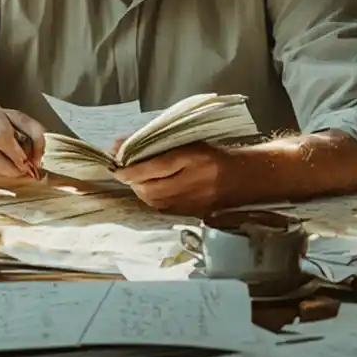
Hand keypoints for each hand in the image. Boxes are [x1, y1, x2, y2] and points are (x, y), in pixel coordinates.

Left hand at [114, 142, 233, 214]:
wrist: (239, 177)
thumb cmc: (211, 154)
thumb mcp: (187, 143)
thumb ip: (156, 144)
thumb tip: (121, 143)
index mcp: (192, 160)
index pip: (153, 167)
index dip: (131, 169)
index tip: (117, 167)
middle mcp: (192, 183)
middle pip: (150, 188)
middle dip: (133, 181)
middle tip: (126, 171)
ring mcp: (192, 202)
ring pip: (154, 201)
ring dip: (141, 191)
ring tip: (139, 180)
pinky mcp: (191, 213)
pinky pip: (163, 209)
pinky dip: (152, 199)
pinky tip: (152, 191)